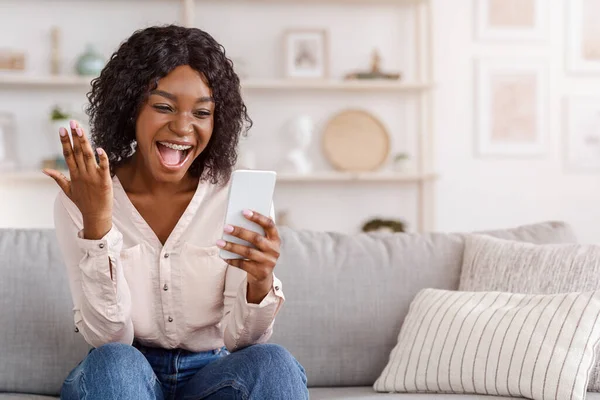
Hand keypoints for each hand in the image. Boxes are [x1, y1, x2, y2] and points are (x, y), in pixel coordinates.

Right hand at [43, 120, 112, 239]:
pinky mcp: (104, 180)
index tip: (62, 128)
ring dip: (84, 142)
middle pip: (77, 152)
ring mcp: (93, 176)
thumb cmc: (83, 203)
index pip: (68, 154)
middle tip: (72, 122)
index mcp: (74, 174)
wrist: (96, 215)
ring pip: (88, 155)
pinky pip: (104, 166)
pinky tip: (99, 148)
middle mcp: (82, 173)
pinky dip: (102, 158)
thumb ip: (58, 178)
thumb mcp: (67, 190)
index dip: (65, 141)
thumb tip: (44, 170)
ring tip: (81, 129)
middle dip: (75, 137)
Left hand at [217, 209, 280, 302]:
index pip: (269, 224)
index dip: (258, 217)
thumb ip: (256, 231)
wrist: (264, 274)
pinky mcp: (260, 272)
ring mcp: (268, 262)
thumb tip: (238, 219)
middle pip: (256, 238)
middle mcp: (274, 250)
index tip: (244, 211)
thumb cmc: (260, 251)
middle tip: (226, 228)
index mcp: (275, 238)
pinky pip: (243, 265)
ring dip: (232, 246)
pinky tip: (223, 256)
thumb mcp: (263, 241)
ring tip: (219, 242)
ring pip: (248, 252)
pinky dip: (232, 260)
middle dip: (240, 232)